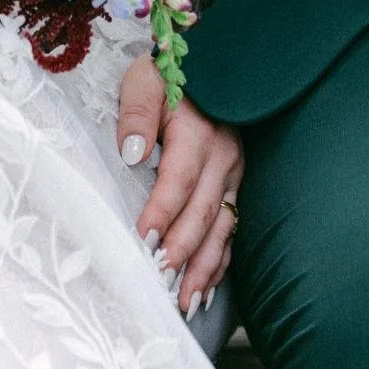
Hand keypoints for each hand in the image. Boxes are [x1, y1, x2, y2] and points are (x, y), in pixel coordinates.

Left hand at [126, 75, 243, 313]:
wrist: (211, 66)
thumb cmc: (169, 76)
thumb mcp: (145, 80)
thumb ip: (137, 113)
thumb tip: (132, 153)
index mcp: (199, 131)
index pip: (179, 179)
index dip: (161, 211)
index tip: (142, 239)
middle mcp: (224, 156)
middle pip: (203, 211)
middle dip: (183, 250)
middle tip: (161, 283)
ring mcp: (235, 174)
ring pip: (222, 227)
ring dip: (204, 267)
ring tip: (184, 302)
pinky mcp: (236, 185)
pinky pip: (232, 228)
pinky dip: (220, 261)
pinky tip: (205, 288)